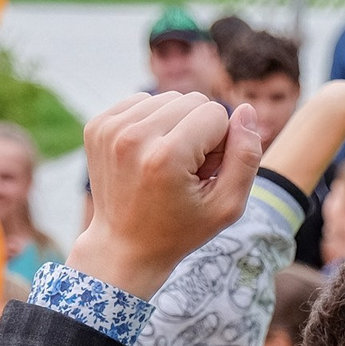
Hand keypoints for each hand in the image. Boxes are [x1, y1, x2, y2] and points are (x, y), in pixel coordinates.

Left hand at [68, 93, 263, 300]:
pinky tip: (148, 153)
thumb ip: (247, 157)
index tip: (203, 174)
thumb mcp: (227, 206)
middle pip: (192, 101)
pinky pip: (142, 101)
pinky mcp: (98, 126)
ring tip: (167, 163)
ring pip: (168, 98)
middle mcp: (134, 137)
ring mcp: (110, 129)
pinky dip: (152, 122)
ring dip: (176, 125)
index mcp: (166, 157)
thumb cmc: (180, 230)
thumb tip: (247, 110)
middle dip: (199, 131)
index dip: (219, 144)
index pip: (216, 113)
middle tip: (186, 170)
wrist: (123, 246)